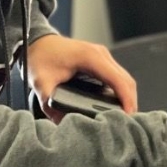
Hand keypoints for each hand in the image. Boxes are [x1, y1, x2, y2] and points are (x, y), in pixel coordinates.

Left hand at [24, 35, 138, 120]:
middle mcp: (100, 54)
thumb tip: (63, 124)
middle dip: (130, 102)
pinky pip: (118, 77)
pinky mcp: (102, 61)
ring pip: (125, 79)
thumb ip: (50, 106)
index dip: (126, 99)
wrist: (37, 42)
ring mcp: (103, 56)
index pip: (117, 80)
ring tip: (124, 117)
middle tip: (126, 123)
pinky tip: (117, 105)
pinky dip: (121, 92)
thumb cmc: (40, 58)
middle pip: (126, 80)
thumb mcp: (42, 83)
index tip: (128, 116)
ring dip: (127, 97)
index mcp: (89, 57)